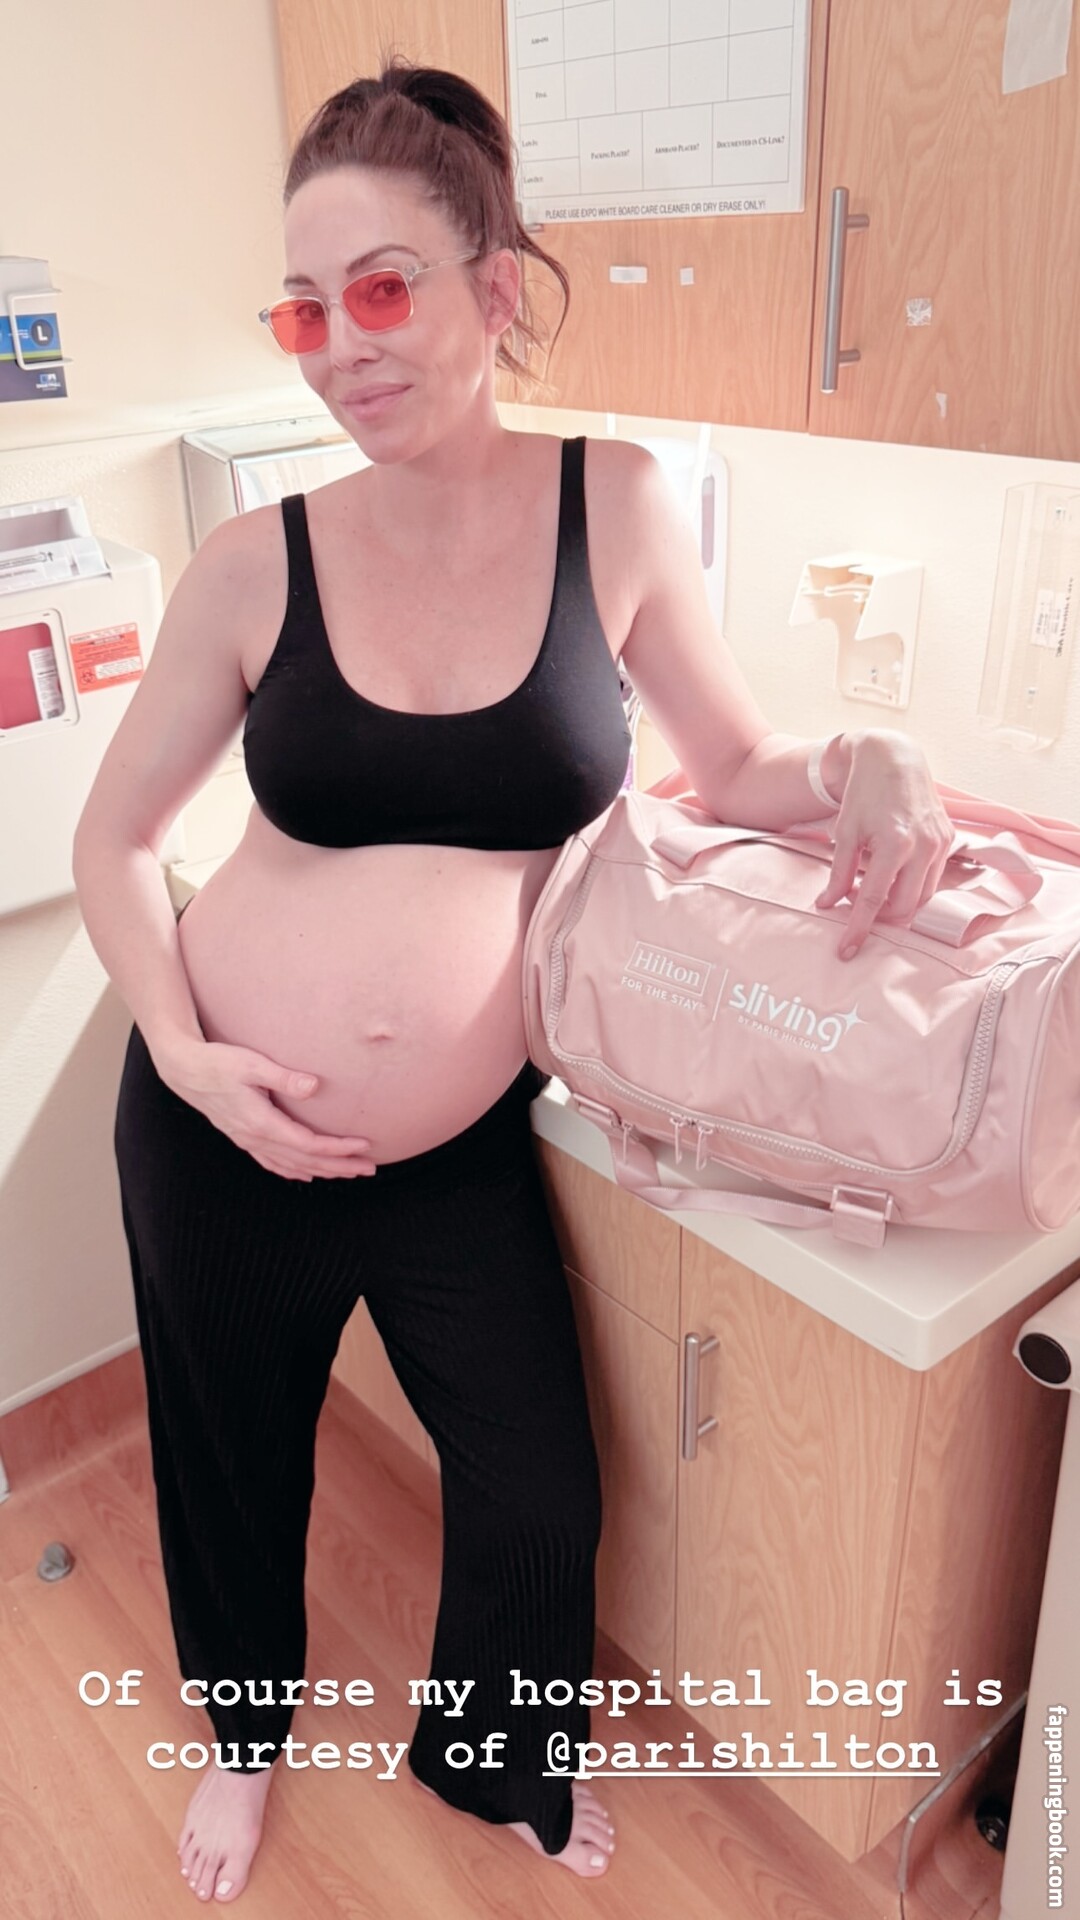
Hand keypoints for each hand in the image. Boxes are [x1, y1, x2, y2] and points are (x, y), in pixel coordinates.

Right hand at [154, 1036, 377, 1180]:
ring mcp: (248, 1141)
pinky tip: (305, 1174)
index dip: (337, 1149)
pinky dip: (293, 1171)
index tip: (363, 1146)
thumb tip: (314, 1086)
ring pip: (291, 1166)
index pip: (308, 1144)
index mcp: (261, 1123)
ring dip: (321, 1171)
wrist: (184, 1070)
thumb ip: (283, 1077)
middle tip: (368, 1169)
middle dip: (338, 1167)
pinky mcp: (243, 1137)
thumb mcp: (251, 1064)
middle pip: (305, 1161)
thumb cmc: (218, 1063)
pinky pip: (272, 1163)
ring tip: (348, 1172)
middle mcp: (255, 1138)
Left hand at [813, 730, 954, 959]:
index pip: (875, 901)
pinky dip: (911, 886)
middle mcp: (924, 847)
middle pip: (903, 907)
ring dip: (897, 903)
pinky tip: (892, 875)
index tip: (846, 951)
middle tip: (855, 905)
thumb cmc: (865, 793)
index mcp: (895, 844)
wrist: (894, 757)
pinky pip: (931, 879)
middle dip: (880, 917)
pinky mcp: (948, 841)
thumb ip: (839, 873)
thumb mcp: (845, 832)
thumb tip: (828, 905)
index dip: (858, 929)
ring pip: (921, 897)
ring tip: (872, 887)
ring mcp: (941, 844)